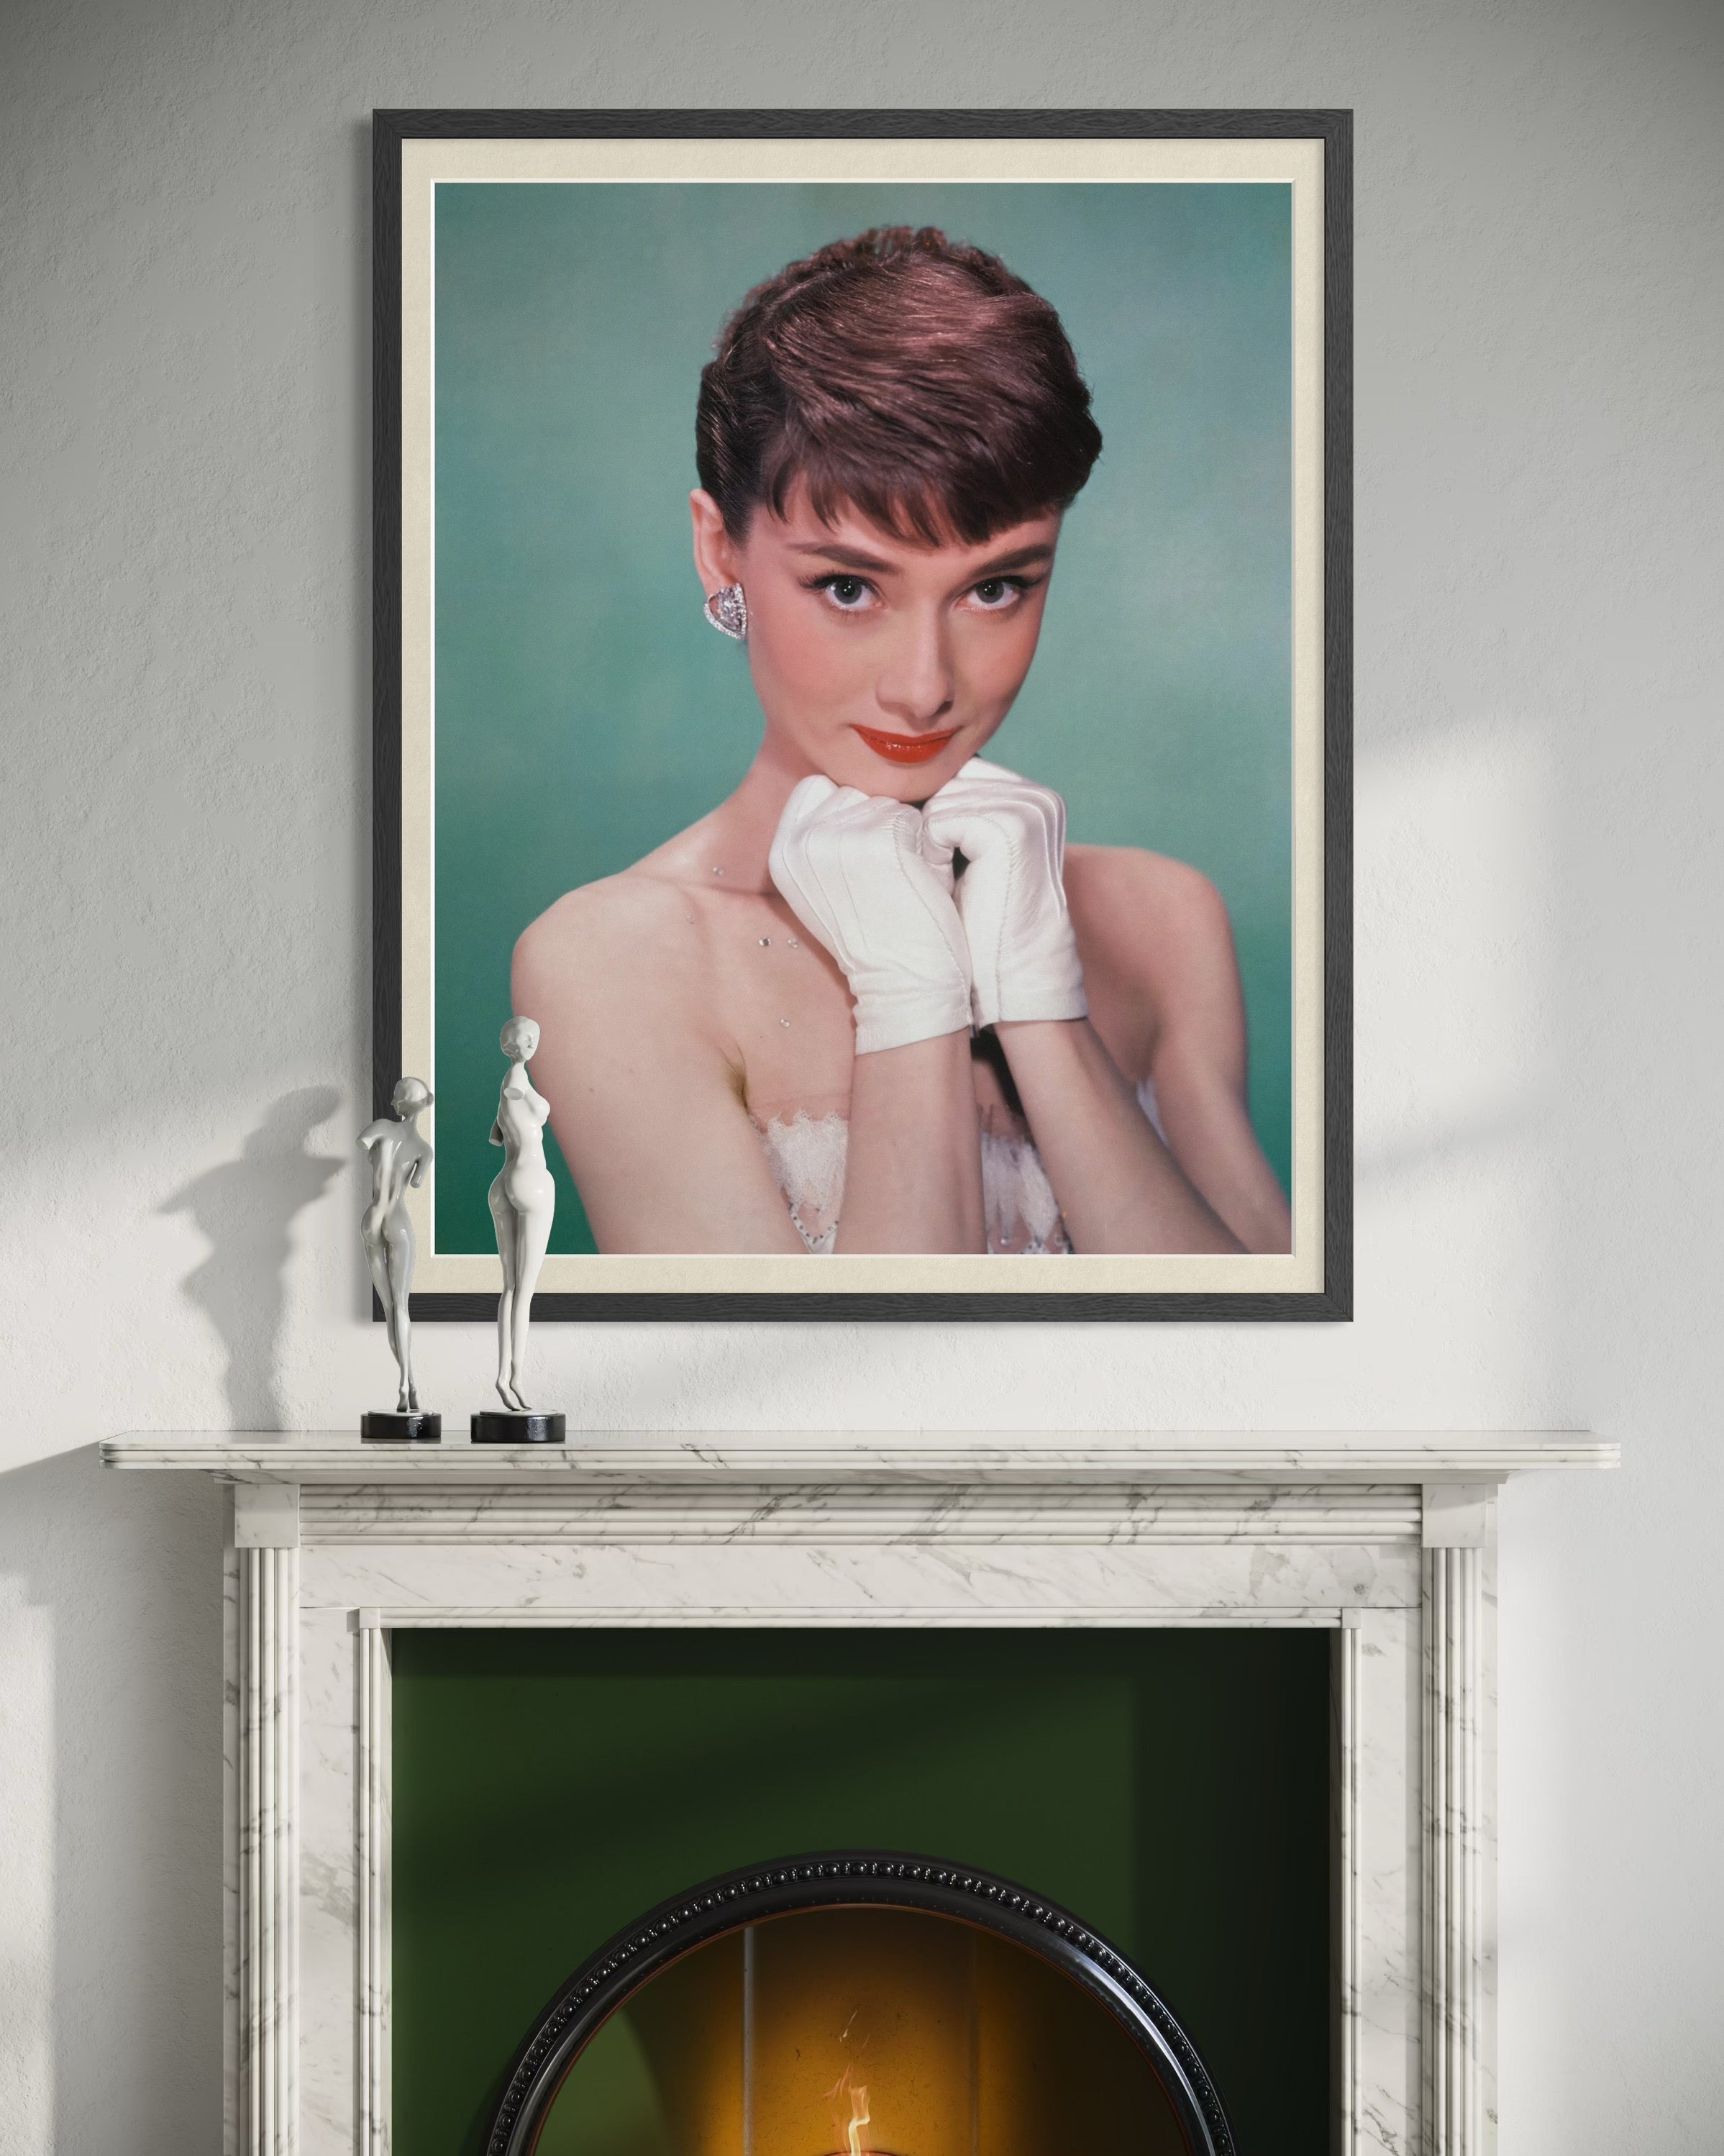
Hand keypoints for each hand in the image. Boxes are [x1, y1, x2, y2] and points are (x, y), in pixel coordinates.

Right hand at [768, 776, 972, 1054]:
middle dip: (876, 819)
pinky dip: (924, 842)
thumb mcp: (823, 886)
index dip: (848, 811)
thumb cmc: (875, 933)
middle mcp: (802, 841)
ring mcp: (840, 838)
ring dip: (903, 830)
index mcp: (782, 851)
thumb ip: (820, 838)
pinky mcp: (881, 839)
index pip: (816, 788)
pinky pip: (913, 815)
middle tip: (884, 872)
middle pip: (852, 790)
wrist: (902, 983)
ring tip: (900, 877)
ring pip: (884, 800)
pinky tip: (918, 878)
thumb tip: (843, 790)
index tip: (862, 855)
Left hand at [921, 757, 1087, 1027]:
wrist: (1011, 972)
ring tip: (948, 883)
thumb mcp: (968, 853)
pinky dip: (932, 856)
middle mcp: (1035, 794)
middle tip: (943, 875)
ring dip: (926, 844)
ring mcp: (1027, 808)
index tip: (937, 858)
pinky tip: (949, 886)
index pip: (953, 774)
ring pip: (937, 801)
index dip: (928, 813)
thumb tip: (899, 779)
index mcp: (1030, 795)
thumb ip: (952, 809)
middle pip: (944, 782)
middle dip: (927, 825)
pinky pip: (939, 823)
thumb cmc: (980, 920)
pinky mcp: (1010, 827)